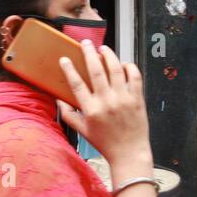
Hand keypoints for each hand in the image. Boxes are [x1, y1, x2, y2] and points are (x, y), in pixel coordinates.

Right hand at [57, 41, 152, 175]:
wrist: (129, 153)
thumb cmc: (105, 143)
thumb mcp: (83, 131)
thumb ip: (69, 115)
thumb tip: (59, 101)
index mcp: (90, 110)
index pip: (77, 84)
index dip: (69, 69)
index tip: (65, 59)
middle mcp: (106, 102)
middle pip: (96, 70)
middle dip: (89, 53)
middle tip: (85, 43)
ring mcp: (123, 99)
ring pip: (115, 69)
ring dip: (108, 55)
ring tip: (103, 49)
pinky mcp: (137, 99)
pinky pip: (134, 76)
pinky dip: (129, 67)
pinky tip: (123, 64)